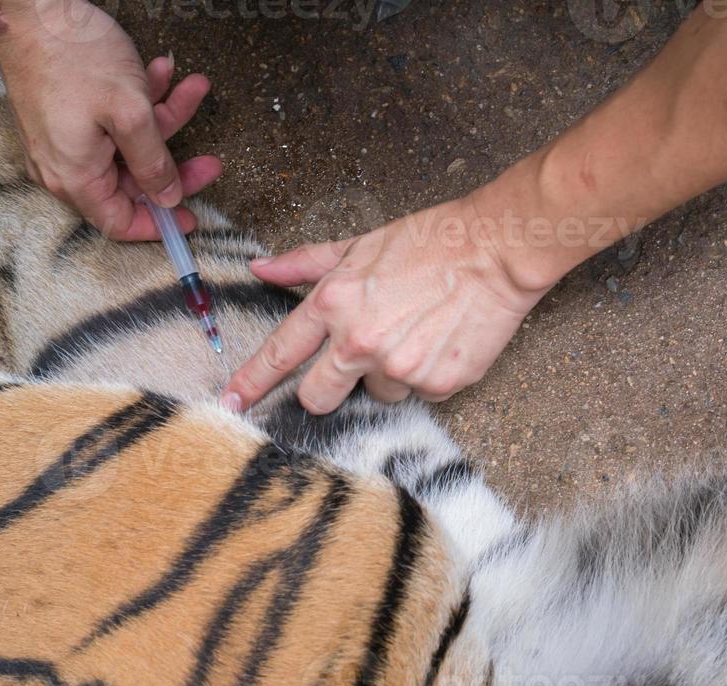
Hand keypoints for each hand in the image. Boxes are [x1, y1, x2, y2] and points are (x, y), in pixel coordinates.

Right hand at [0, 0, 222, 239]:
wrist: (30, 7)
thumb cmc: (73, 57)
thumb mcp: (130, 113)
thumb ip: (153, 162)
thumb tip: (168, 198)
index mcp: (76, 177)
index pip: (120, 223)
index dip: (159, 224)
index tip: (191, 216)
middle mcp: (67, 166)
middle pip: (132, 184)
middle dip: (175, 165)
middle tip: (212, 160)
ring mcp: (68, 140)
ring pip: (128, 145)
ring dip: (164, 119)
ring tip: (193, 86)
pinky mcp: (70, 115)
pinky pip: (112, 122)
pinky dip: (141, 102)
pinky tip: (162, 72)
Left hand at [222, 195, 549, 413]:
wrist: (495, 249)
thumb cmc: (430, 240)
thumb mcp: (359, 244)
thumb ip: (306, 264)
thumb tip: (260, 269)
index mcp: (334, 304)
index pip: (280, 353)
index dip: (251, 382)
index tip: (231, 403)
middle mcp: (360, 342)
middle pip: (317, 397)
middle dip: (327, 389)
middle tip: (355, 361)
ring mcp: (399, 367)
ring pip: (377, 393)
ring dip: (389, 373)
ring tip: (417, 331)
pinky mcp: (438, 383)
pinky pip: (420, 393)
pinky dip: (428, 373)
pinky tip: (442, 339)